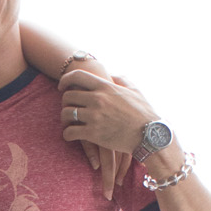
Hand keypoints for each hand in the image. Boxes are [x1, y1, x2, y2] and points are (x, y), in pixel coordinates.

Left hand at [58, 56, 130, 200]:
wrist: (149, 134)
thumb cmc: (143, 112)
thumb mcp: (133, 89)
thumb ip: (119, 79)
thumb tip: (109, 74)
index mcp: (105, 87)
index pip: (77, 76)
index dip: (65, 80)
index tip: (62, 86)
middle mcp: (97, 99)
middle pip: (68, 96)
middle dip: (65, 102)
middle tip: (69, 108)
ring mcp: (94, 116)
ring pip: (66, 114)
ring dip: (65, 119)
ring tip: (69, 123)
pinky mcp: (93, 134)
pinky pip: (70, 132)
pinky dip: (67, 134)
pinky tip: (70, 135)